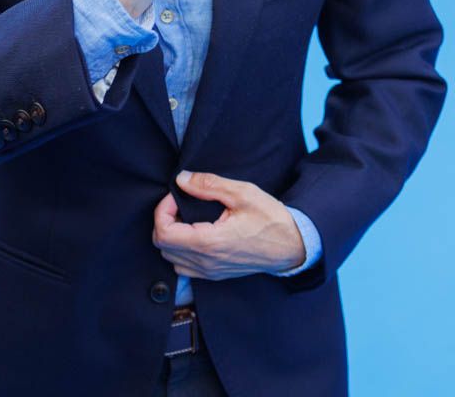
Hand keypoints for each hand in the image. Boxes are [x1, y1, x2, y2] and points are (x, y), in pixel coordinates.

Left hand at [152, 171, 305, 279]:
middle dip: (164, 221)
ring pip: (171, 259)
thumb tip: (182, 179)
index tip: (176, 195)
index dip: (162, 210)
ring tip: (187, 219)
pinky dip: (180, 251)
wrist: (292, 246)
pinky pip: (184, 268)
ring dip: (171, 237)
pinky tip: (195, 234)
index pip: (163, 232)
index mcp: (209, 242)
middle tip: (180, 204)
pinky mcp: (215, 275)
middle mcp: (206, 262)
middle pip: (162, 246)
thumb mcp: (242, 193)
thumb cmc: (271, 219)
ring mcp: (210, 272)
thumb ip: (208, 185)